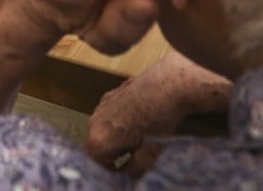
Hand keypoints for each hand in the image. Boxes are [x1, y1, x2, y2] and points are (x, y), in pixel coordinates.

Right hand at [86, 51, 231, 174]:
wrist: (167, 85)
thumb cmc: (158, 120)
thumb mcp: (149, 156)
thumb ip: (132, 171)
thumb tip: (127, 177)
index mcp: (99, 139)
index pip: (95, 166)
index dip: (111, 173)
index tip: (125, 174)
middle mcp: (94, 122)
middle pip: (97, 148)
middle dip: (113, 156)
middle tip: (133, 158)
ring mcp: (101, 107)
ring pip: (103, 131)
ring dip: (116, 140)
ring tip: (138, 140)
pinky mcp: (109, 96)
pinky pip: (109, 117)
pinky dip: (119, 124)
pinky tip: (139, 122)